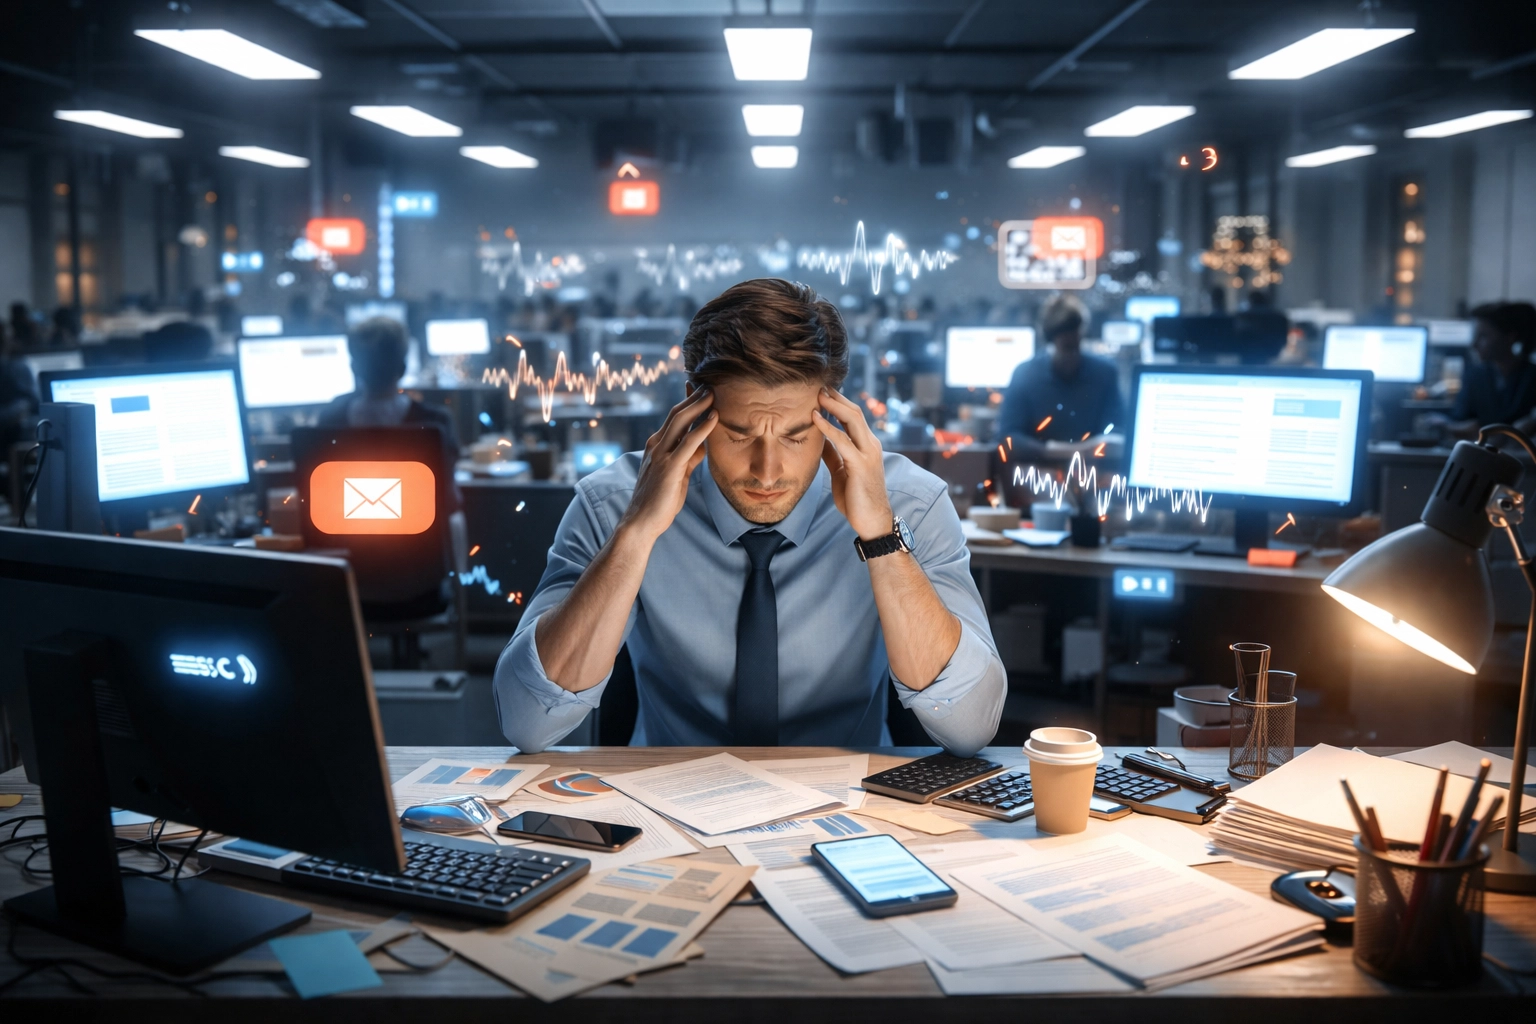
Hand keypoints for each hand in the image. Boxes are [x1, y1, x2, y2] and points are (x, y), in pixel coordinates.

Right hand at [618, 388, 715, 542]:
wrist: (641, 522)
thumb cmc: (659, 501)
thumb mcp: (677, 475)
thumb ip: (688, 459)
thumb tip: (702, 447)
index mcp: (656, 446)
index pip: (673, 418)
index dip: (687, 402)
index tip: (700, 390)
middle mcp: (656, 446)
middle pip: (676, 413)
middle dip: (693, 397)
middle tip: (710, 384)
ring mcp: (661, 455)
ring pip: (680, 421)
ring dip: (698, 405)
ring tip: (713, 393)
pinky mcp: (670, 467)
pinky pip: (688, 442)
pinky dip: (702, 427)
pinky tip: (714, 417)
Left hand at [813, 388, 894, 540]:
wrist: (872, 521)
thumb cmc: (857, 498)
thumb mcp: (842, 472)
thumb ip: (833, 455)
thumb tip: (819, 441)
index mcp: (866, 445)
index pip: (853, 416)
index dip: (838, 402)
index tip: (821, 391)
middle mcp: (871, 445)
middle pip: (854, 411)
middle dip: (836, 397)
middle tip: (818, 384)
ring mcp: (868, 453)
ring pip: (852, 419)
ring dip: (833, 405)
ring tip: (816, 394)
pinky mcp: (861, 465)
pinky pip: (843, 441)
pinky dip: (828, 428)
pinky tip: (815, 418)